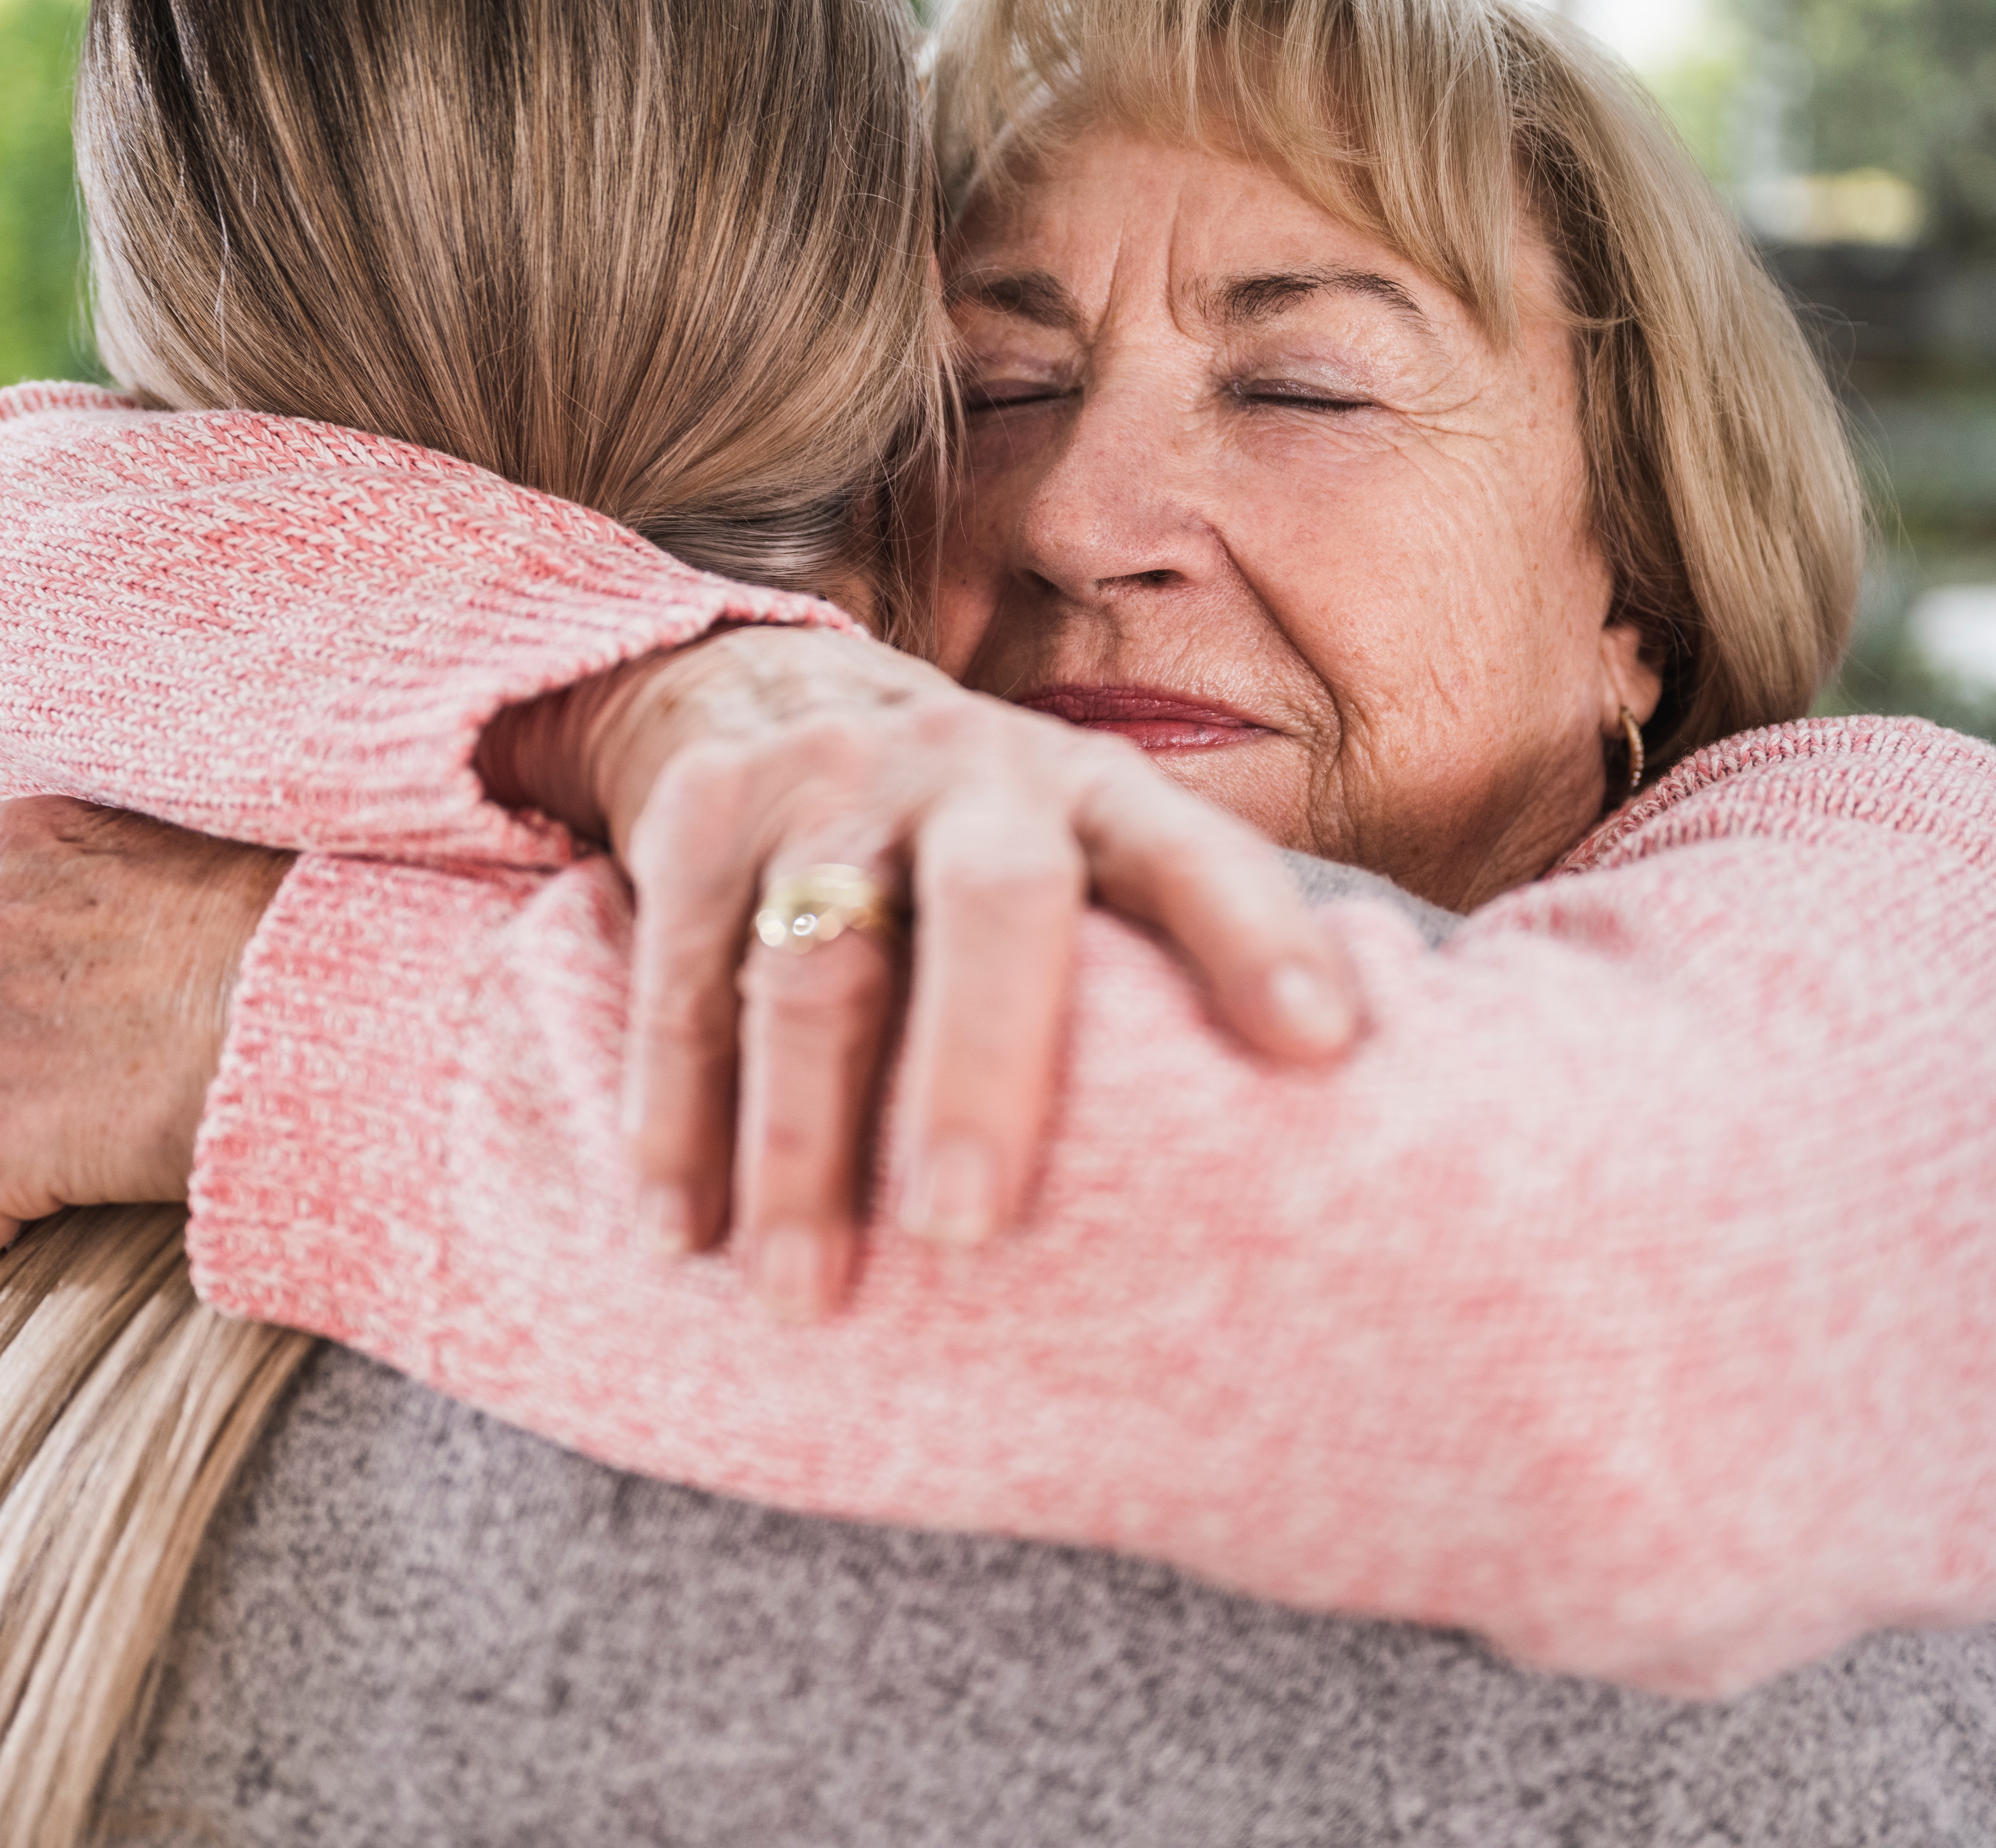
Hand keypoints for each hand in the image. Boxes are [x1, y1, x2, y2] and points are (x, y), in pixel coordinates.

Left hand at [0, 798, 291, 1292]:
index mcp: (26, 843)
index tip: (69, 1035)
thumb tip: (164, 927)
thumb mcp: (205, 851)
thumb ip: (144, 877)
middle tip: (69, 1115)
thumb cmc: (307, 930)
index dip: (25, 995)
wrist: (332, 1004)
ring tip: (48, 1190)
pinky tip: (1, 1268)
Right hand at [481, 625, 1361, 1319]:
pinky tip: (679, 1234)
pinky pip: (681, 980)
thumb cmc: (969, 843)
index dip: (1256, 939)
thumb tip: (1288, 1167)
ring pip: (811, 964)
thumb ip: (1148, 971)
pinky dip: (675, 1115)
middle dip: (981, 1065)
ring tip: (804, 1296)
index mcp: (1094, 793)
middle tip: (971, 1226)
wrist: (762, 687)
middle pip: (991, 903)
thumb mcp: (1073, 857)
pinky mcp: (700, 815)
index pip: (1194, 856)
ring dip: (801, 1140)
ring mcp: (826, 786)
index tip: (1320, 1048)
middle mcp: (970, 771)